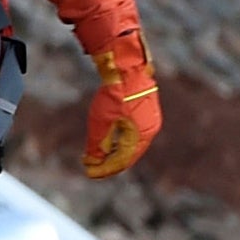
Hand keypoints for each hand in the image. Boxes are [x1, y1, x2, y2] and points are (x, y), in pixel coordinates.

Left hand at [83, 31, 161, 179]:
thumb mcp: (101, 121)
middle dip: (110, 163)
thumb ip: (97, 145)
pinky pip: (134, 133)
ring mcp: (150, 120)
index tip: (89, 173)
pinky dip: (121, 141)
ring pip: (132, 144)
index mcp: (141, 136)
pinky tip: (110, 141)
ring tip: (99, 158)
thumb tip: (92, 164)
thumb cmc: (114, 93)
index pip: (123, 160)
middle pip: (129, 155)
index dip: (105, 169)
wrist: (126, 66)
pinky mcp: (146, 111)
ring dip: (115, 152)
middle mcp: (150, 130)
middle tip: (93, 169)